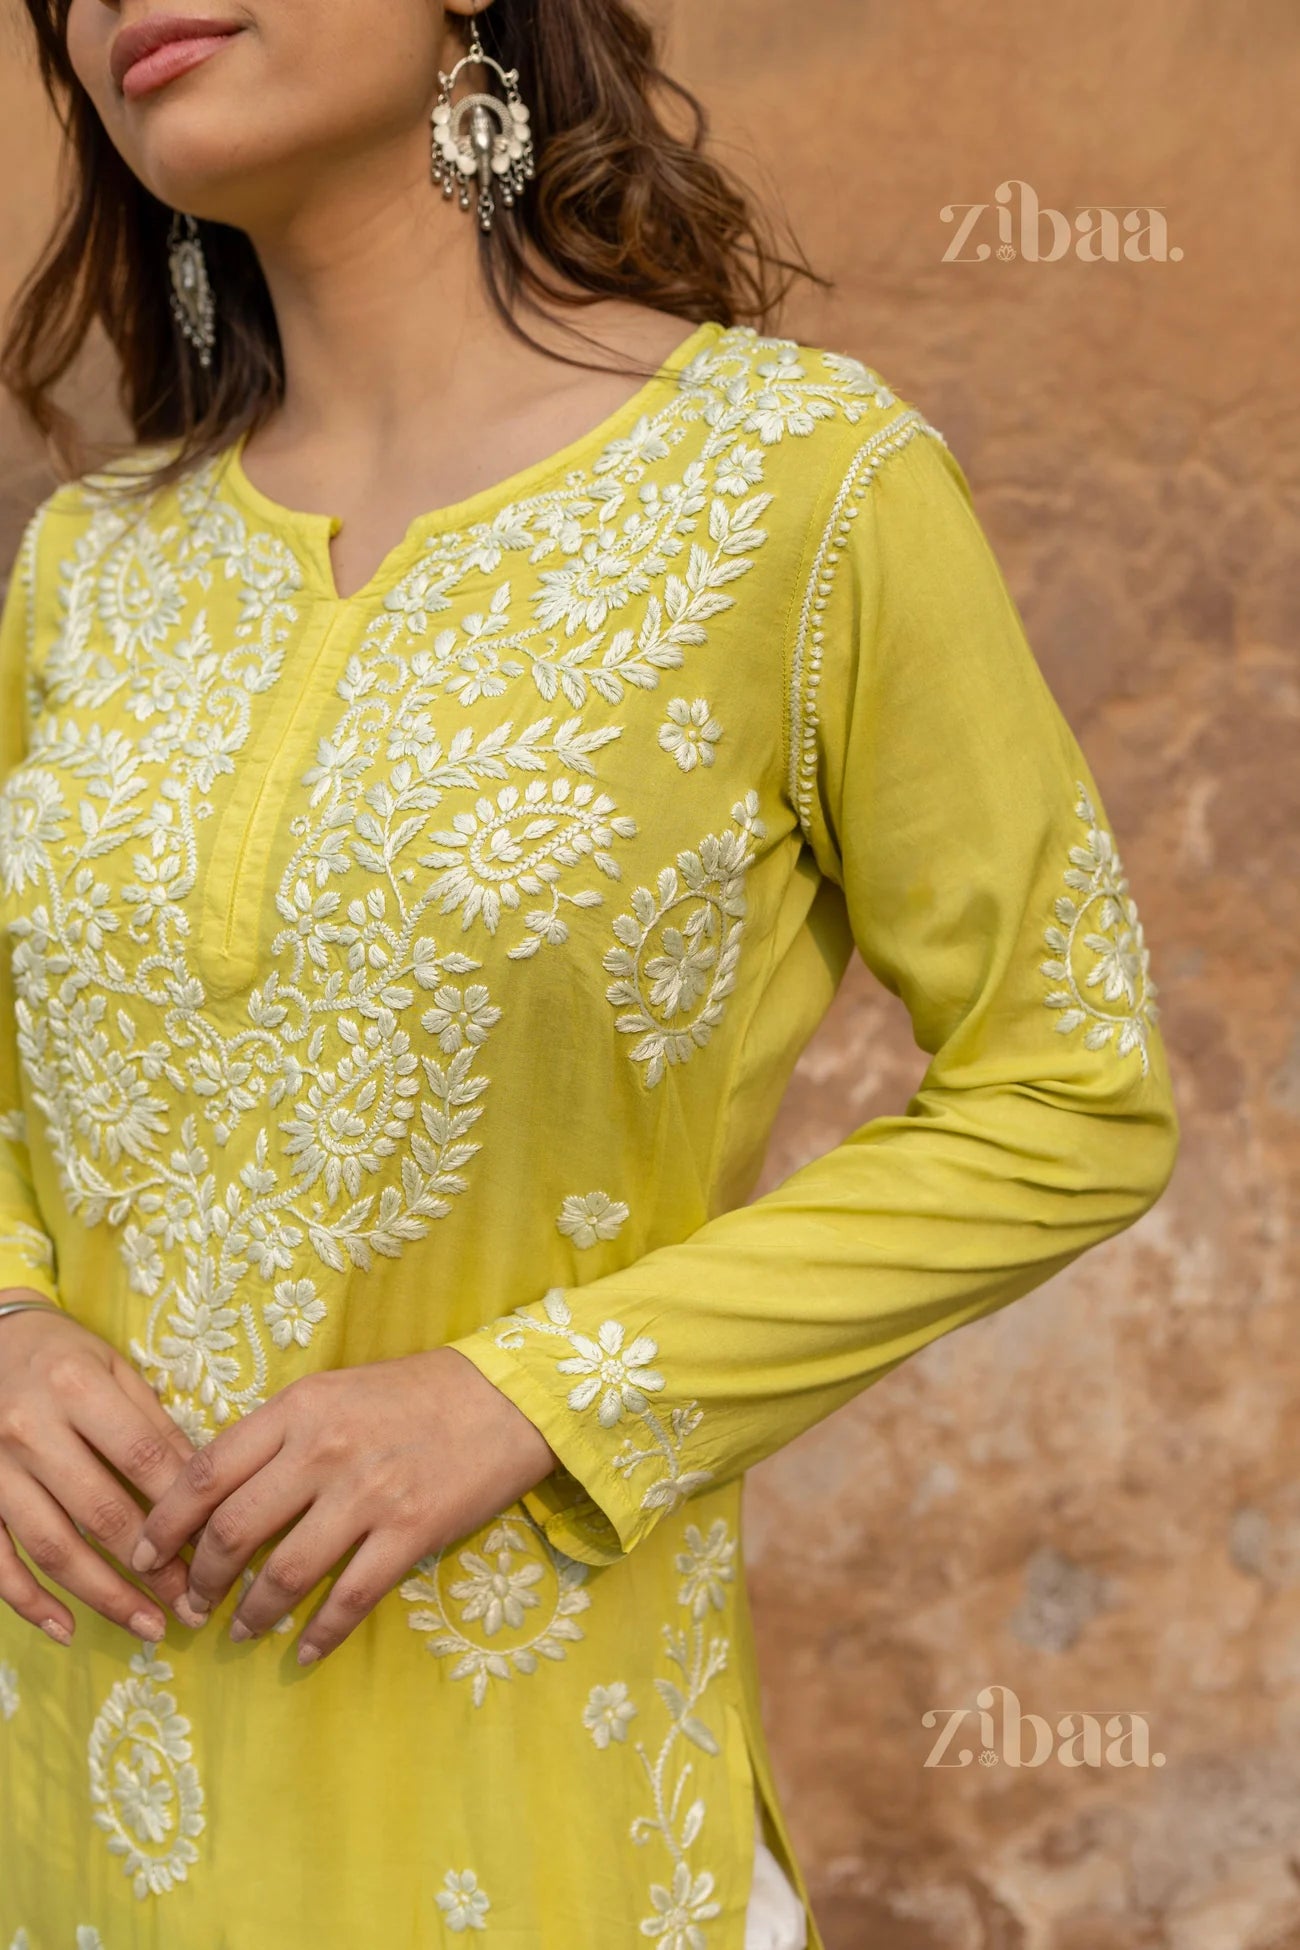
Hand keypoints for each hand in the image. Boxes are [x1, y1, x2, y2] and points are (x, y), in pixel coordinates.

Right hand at [0, 1303, 200, 1644]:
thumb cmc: (62, 1356)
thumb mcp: (114, 1370)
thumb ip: (154, 1426)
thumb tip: (205, 1489)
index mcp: (77, 1388)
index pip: (143, 1459)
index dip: (182, 1508)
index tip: (217, 1547)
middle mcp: (30, 1431)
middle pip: (101, 1512)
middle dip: (153, 1567)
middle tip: (193, 1604)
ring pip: (53, 1548)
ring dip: (104, 1597)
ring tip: (149, 1626)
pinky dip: (30, 1603)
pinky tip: (67, 1629)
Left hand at [131, 1347, 558, 1665]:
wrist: (509, 1395)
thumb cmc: (418, 1391)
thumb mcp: (337, 1390)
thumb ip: (282, 1433)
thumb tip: (223, 1490)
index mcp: (299, 1407)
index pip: (206, 1471)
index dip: (163, 1521)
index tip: (142, 1553)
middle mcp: (324, 1450)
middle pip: (233, 1530)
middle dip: (199, 1579)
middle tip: (190, 1604)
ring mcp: (369, 1494)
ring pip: (283, 1573)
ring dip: (251, 1613)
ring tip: (240, 1631)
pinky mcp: (411, 1532)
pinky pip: (349, 1598)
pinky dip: (319, 1634)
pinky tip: (303, 1652)